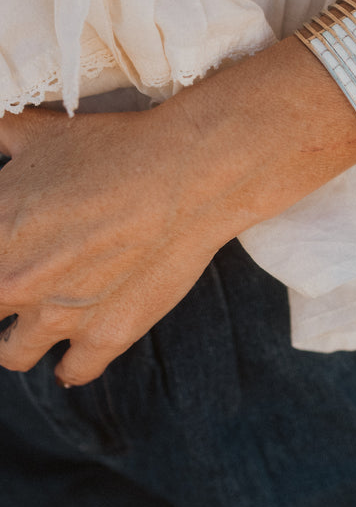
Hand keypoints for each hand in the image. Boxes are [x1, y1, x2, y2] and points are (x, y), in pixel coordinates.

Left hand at [0, 106, 233, 385]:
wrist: (187, 175)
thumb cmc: (114, 148)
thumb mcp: (38, 133)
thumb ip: (1, 142)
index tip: (4, 258)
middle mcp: (11, 281)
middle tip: (17, 282)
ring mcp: (56, 317)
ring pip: (12, 354)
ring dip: (19, 339)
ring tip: (37, 320)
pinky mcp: (104, 337)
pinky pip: (71, 372)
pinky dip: (70, 365)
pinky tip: (72, 352)